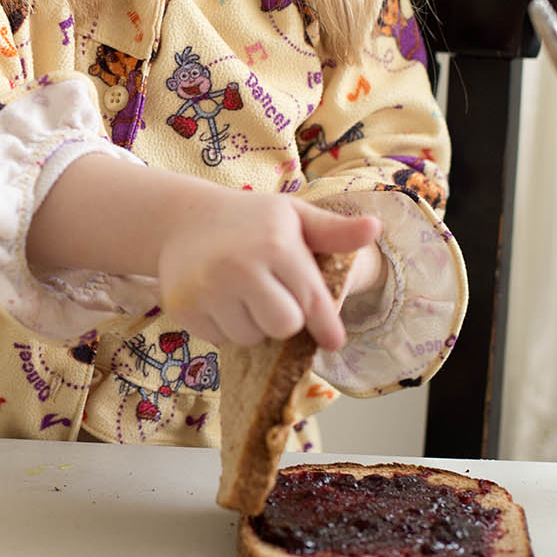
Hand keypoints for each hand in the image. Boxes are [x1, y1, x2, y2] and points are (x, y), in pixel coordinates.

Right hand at [156, 188, 380, 353]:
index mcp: (275, 244)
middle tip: (273, 295)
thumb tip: (375, 228)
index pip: (312, 301)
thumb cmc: (249, 220)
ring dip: (253, 324)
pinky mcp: (184, 308)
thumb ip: (334, 230)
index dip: (327, 326)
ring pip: (250, 338)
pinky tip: (219, 299)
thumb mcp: (292, 216)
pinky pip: (220, 340)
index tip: (334, 341)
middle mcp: (240, 267)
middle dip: (284, 318)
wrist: (181, 218)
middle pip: (283, 327)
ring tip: (242, 294)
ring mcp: (208, 289)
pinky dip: (225, 326)